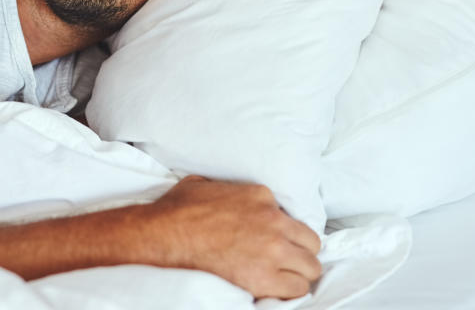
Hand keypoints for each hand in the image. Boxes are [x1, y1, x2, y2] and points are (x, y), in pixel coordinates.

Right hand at [143, 175, 321, 298]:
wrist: (164, 234)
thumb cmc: (177, 209)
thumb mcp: (202, 184)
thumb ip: (223, 187)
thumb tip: (218, 190)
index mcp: (261, 196)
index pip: (291, 217)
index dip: (283, 232)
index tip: (273, 241)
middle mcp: (273, 220)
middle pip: (311, 242)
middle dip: (299, 253)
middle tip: (285, 263)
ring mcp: (272, 248)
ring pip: (311, 267)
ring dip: (297, 273)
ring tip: (281, 278)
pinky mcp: (265, 276)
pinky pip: (297, 289)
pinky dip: (288, 291)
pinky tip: (274, 290)